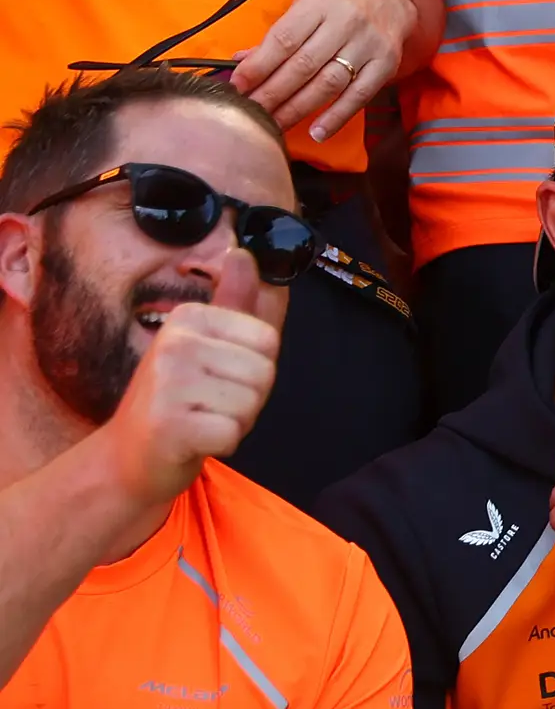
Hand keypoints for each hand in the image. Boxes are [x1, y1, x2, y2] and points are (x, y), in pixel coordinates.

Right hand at [100, 245, 278, 512]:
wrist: (131, 454)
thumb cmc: (181, 399)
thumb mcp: (209, 345)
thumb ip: (234, 303)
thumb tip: (245, 254)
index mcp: (189, 317)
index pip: (269, 341)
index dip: (256, 370)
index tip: (220, 377)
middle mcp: (175, 341)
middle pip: (264, 374)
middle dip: (248, 399)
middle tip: (209, 403)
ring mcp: (168, 382)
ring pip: (250, 405)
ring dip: (234, 422)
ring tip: (200, 418)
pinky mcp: (169, 424)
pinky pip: (231, 434)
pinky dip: (220, 444)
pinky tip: (192, 439)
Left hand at [231, 0, 409, 139]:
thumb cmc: (338, 5)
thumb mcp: (306, 7)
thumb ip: (278, 35)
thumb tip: (241, 61)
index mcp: (318, 4)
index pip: (284, 39)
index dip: (259, 66)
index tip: (238, 86)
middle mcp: (345, 22)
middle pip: (304, 65)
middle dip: (274, 93)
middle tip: (253, 113)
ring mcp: (368, 45)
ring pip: (329, 84)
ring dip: (299, 108)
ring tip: (277, 125)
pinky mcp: (386, 65)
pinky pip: (359, 97)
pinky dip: (336, 117)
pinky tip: (317, 133)